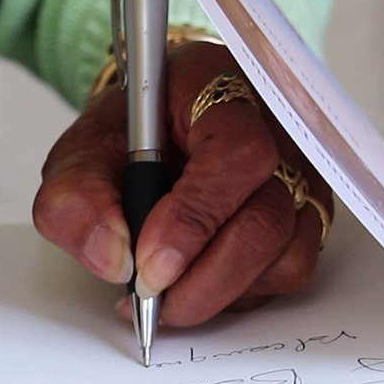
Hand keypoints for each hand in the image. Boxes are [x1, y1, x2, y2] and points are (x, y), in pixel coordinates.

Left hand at [32, 41, 331, 325]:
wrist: (150, 130)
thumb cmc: (125, 134)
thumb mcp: (78, 154)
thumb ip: (77, 198)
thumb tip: (112, 257)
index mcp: (214, 86)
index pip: (234, 154)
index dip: (194, 217)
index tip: (148, 262)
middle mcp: (275, 126)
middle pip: (266, 217)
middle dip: (203, 277)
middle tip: (149, 297)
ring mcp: (300, 171)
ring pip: (284, 254)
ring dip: (218, 290)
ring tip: (163, 290)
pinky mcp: (306, 212)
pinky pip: (288, 270)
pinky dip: (238, 291)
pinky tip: (194, 279)